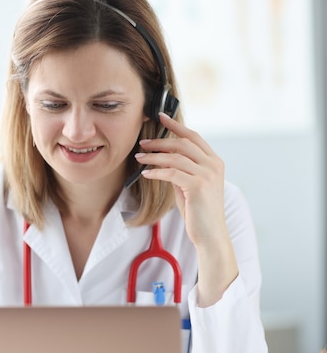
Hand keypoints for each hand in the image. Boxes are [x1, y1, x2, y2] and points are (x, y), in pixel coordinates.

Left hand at [135, 113, 225, 246]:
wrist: (210, 234)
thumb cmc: (199, 212)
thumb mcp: (191, 186)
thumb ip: (182, 170)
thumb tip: (164, 158)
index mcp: (214, 162)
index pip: (194, 137)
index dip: (177, 126)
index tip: (162, 117)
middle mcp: (213, 165)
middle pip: (183, 144)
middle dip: (160, 141)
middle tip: (142, 143)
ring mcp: (207, 175)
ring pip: (175, 158)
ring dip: (154, 157)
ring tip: (139, 158)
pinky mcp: (198, 186)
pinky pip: (172, 173)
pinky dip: (157, 171)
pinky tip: (146, 173)